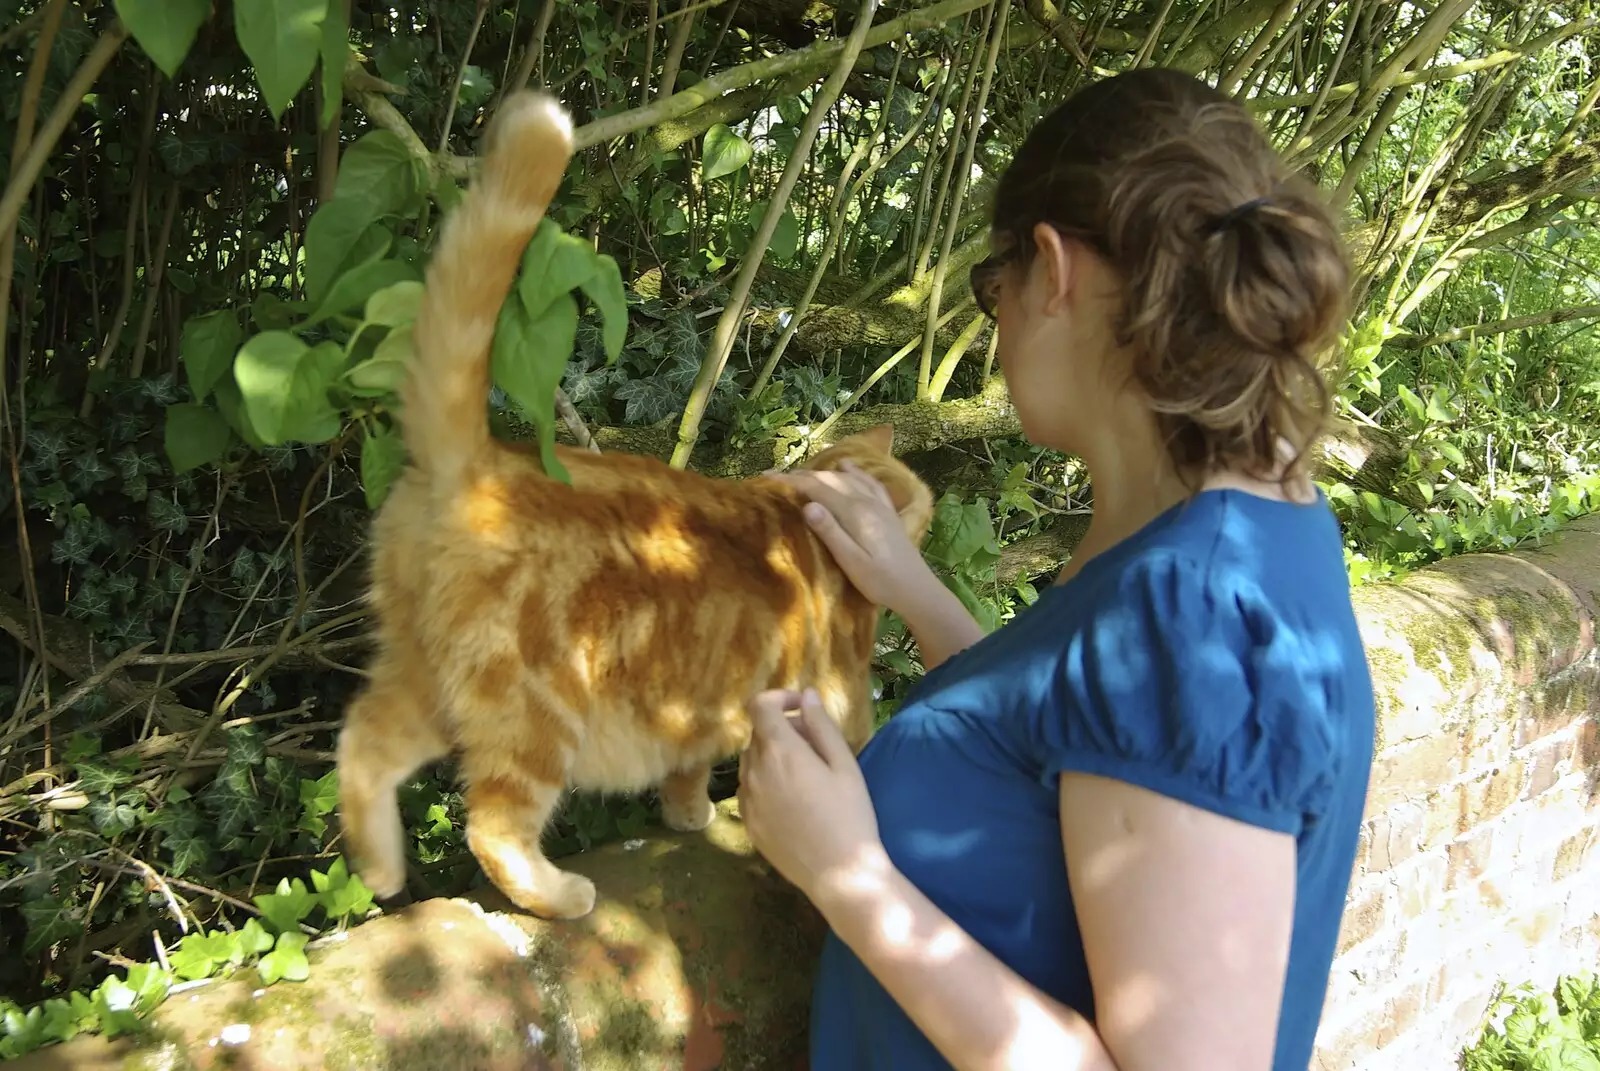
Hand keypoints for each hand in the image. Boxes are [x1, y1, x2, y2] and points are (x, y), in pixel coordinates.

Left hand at [737, 688, 888, 903]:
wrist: (839, 875)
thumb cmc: (850, 816)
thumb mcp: (844, 765)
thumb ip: (821, 726)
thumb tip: (806, 695)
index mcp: (779, 752)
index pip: (760, 706)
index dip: (780, 698)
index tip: (802, 708)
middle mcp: (754, 771)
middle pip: (759, 733)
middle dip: (784, 729)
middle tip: (818, 748)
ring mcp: (747, 799)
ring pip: (753, 761)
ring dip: (774, 756)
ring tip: (808, 777)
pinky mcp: (747, 822)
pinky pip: (751, 788)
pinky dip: (767, 781)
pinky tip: (795, 802)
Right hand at [767, 461, 935, 614]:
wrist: (916, 588)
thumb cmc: (880, 581)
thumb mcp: (851, 562)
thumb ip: (830, 532)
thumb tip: (808, 505)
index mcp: (855, 513)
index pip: (817, 489)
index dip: (791, 481)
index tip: (768, 477)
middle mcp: (867, 501)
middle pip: (830, 479)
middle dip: (802, 475)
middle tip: (777, 476)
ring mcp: (879, 503)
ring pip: (847, 477)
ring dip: (823, 472)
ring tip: (802, 473)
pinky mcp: (887, 510)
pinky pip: (868, 481)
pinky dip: (853, 471)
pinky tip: (847, 466)